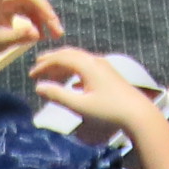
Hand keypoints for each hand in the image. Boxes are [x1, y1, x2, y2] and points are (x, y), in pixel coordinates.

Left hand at [0, 0, 63, 52]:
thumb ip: (17, 36)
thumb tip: (37, 33)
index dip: (44, 9)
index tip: (53, 24)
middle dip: (45, 15)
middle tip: (57, 33)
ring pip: (27, 5)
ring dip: (39, 18)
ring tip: (48, 35)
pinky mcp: (2, 6)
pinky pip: (21, 9)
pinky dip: (30, 19)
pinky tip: (37, 33)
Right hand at [25, 47, 161, 132]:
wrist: (137, 113)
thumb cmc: (108, 110)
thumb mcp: (80, 105)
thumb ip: (58, 95)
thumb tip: (39, 87)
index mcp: (87, 65)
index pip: (61, 58)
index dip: (44, 64)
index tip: (31, 74)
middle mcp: (95, 61)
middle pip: (69, 55)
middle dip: (52, 60)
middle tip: (37, 66)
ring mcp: (103, 66)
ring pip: (78, 60)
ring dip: (63, 65)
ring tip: (50, 75)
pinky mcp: (108, 74)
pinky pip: (86, 67)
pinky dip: (74, 71)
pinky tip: (71, 83)